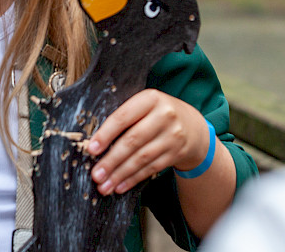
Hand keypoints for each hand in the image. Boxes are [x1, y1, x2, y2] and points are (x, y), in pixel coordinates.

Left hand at [85, 90, 210, 194]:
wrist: (193, 125)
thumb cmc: (157, 113)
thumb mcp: (144, 105)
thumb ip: (124, 117)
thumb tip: (95, 142)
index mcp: (150, 98)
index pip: (124, 117)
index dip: (106, 134)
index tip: (92, 149)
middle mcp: (164, 116)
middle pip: (133, 141)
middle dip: (111, 160)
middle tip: (96, 175)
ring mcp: (172, 136)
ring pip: (142, 158)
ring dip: (120, 174)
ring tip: (104, 186)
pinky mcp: (176, 153)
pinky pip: (151, 169)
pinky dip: (133, 179)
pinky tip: (120, 186)